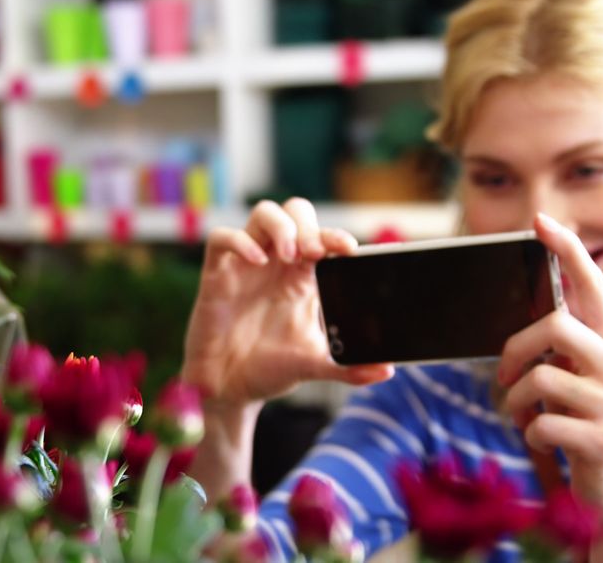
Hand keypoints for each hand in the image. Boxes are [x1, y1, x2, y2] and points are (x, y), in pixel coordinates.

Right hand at [182, 198, 393, 407]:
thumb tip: (386, 370)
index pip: (321, 239)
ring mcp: (245, 265)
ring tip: (292, 255)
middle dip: (308, 225)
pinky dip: (239, 241)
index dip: (335, 235)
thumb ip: (349, 368)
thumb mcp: (314, 366)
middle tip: (314, 253)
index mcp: (301, 278)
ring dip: (281, 226)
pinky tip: (256, 260)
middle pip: (294, 212)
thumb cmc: (270, 369)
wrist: (231, 389)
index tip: (349, 248)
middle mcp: (275, 264)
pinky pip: (221, 239)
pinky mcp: (216, 275)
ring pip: (263, 214)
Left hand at [497, 213, 602, 509]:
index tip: (540, 222)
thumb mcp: (579, 375)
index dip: (567, 251)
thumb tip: (529, 311)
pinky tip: (543, 440)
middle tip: (503, 375)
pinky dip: (530, 432)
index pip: (592, 285)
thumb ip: (564, 344)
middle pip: (555, 326)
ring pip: (541, 378)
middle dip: (515, 348)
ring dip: (518, 401)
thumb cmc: (584, 419)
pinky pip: (543, 423)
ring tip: (526, 415)